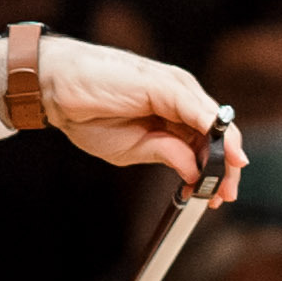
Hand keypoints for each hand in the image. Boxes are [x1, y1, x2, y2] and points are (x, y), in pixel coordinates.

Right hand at [13, 33, 237, 185]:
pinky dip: (216, 134)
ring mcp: (177, 89)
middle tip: (224, 195)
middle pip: (218, 134)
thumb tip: (194, 172)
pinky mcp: (167, 85)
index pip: (208, 141)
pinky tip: (221, 155)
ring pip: (216, 125)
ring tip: (220, 185)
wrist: (56, 87)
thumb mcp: (131, 148)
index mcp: (173, 113)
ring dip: (224, 157)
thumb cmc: (87, 112)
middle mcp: (181, 99)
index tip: (218, 196)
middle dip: (225, 168)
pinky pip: (200, 111)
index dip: (218, 169)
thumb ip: (165, 154)